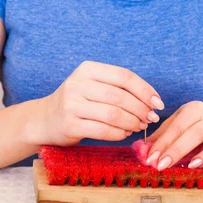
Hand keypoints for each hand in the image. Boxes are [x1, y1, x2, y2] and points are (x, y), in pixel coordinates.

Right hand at [29, 60, 163, 146]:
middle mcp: (78, 83)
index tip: (158, 103)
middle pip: (120, 96)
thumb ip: (118, 88)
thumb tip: (152, 101)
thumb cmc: (78, 102)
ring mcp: (72, 104)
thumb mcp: (93, 85)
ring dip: (132, 122)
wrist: (44, 119)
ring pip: (113, 114)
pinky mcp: (69, 124)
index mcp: (87, 69)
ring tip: (140, 126)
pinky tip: (125, 133)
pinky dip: (120, 133)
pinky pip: (103, 130)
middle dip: (141, 109)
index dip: (145, 90)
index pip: (124, 76)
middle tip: (151, 118)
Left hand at [145, 101, 202, 171]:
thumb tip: (141, 151)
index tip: (150, 158)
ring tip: (192, 165)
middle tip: (162, 166)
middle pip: (196, 133)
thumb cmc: (194, 126)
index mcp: (195, 109)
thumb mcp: (177, 125)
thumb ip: (161, 137)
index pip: (177, 126)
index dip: (163, 143)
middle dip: (177, 150)